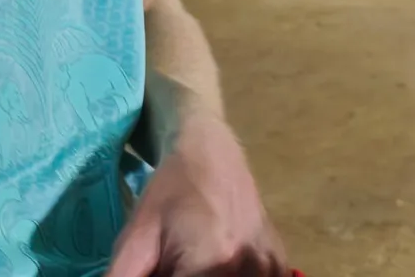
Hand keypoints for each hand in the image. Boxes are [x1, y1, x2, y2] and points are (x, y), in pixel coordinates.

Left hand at [106, 116, 284, 276]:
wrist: (210, 150)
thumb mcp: (134, 240)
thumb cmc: (169, 190)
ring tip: (191, 262)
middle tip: (173, 264)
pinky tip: (215, 263)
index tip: (160, 269)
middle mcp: (248, 269)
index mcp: (211, 265)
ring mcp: (270, 267)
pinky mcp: (279, 262)